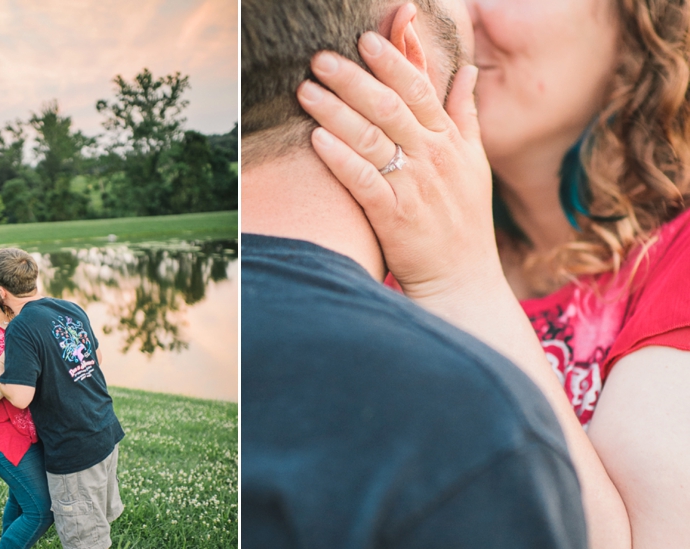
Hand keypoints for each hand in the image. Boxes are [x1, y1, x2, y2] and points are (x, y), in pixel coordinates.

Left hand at [296, 29, 502, 305]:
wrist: (463, 277)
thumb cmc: (464, 221)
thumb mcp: (474, 163)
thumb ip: (465, 115)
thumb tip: (466, 72)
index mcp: (449, 141)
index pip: (418, 90)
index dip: (391, 62)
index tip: (365, 40)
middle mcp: (432, 157)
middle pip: (388, 107)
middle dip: (352, 79)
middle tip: (319, 58)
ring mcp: (413, 186)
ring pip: (370, 139)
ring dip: (335, 112)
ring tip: (305, 91)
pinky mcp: (393, 216)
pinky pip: (363, 181)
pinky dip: (340, 159)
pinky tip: (316, 140)